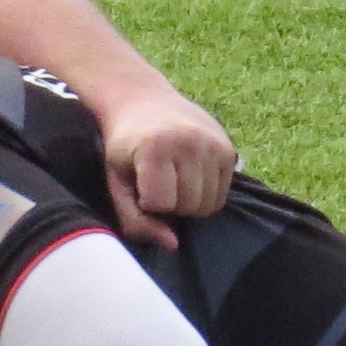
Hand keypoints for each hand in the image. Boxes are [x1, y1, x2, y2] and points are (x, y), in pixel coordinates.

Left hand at [96, 82, 237, 248]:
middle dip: (170, 206)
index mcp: (156, 148)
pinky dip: (205, 195)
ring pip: (209, 205)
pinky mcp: (229, 149)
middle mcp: (190, 143)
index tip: (138, 184)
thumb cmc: (124, 147)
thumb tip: (173, 245)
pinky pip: (222, 194)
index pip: (161, 204)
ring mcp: (214, 144)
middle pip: (189, 207)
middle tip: (156, 184)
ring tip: (172, 182)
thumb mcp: (117, 182)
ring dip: (189, 203)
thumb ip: (135, 219)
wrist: (143, 101)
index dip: (146, 203)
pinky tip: (188, 177)